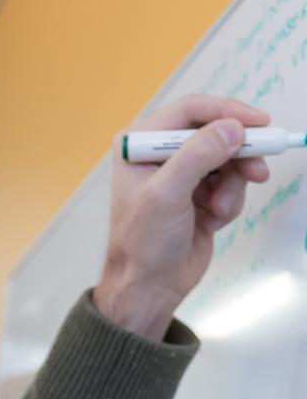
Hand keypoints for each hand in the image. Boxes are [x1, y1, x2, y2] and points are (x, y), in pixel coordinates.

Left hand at [94, 95, 272, 339]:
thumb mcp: (167, 194)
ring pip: (228, 160)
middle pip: (215, 133)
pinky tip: (212, 221)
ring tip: (218, 210)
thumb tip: (233, 128)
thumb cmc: (144, 243)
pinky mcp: (199, 196)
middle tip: (258, 170)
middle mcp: (159, 154)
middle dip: (237, 155)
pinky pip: (230, 185)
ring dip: (231, 185)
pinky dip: (229, 202)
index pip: (190, 111)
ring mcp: (181, 175)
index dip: (227, 112)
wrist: (148, 288)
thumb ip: (198, 155)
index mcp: (140, 144)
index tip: (259, 123)